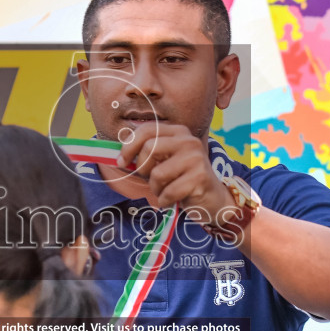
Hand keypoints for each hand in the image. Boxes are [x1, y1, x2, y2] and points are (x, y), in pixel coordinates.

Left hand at [117, 121, 232, 219]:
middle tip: (151, 179)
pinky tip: (173, 199)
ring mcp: (196, 158)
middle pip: (149, 148)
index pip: (146, 130)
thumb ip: (144, 155)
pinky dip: (165, 200)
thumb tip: (118, 157)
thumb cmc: (181, 179)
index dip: (129, 146)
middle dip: (143, 169)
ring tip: (165, 190)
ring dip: (156, 188)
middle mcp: (188, 140)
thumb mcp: (163, 162)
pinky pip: (169, 192)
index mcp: (178, 132)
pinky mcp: (200, 177)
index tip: (121, 162)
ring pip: (157, 174)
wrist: (211, 198)